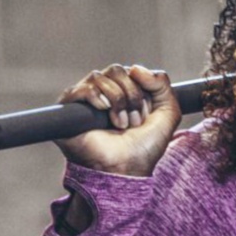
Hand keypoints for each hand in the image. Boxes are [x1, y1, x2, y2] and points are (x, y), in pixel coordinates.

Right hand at [55, 64, 181, 176]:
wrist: (126, 168)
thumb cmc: (144, 148)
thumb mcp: (168, 113)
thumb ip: (162, 83)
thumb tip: (135, 67)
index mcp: (124, 92)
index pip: (131, 71)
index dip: (142, 90)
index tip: (144, 116)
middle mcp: (103, 94)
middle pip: (117, 70)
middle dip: (131, 95)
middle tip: (132, 122)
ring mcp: (85, 101)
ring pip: (100, 77)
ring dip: (117, 101)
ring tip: (120, 124)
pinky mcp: (67, 110)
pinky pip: (81, 88)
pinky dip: (95, 97)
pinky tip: (103, 112)